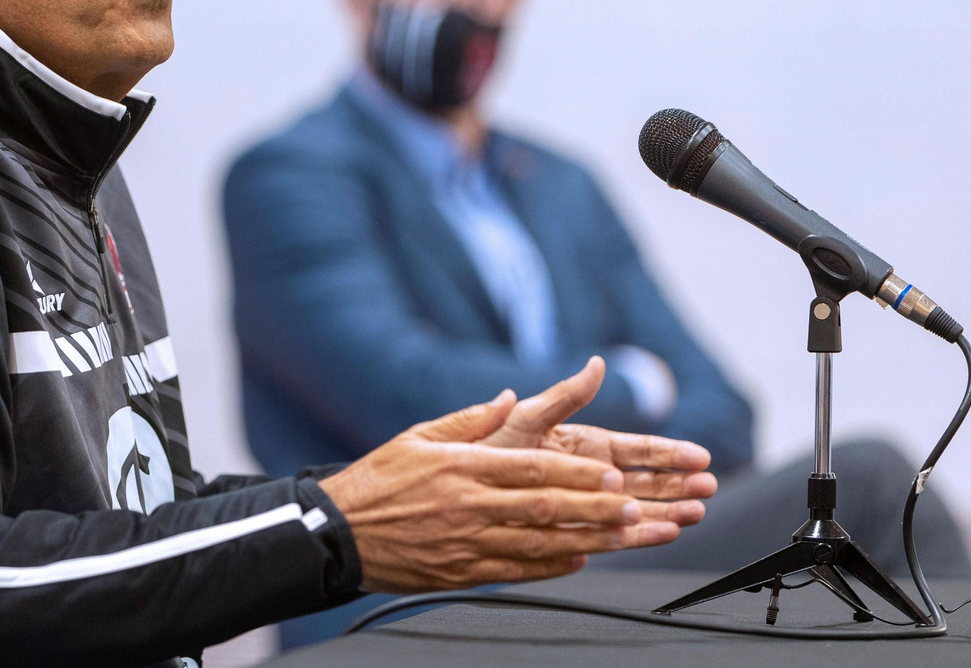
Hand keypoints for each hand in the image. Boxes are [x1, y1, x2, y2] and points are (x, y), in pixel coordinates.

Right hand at [320, 389, 644, 592]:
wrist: (337, 533)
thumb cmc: (377, 481)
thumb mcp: (419, 435)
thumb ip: (470, 419)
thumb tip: (509, 397)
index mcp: (462, 466)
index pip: (532, 467)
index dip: (577, 472)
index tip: (612, 474)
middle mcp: (469, 505)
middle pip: (546, 507)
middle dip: (595, 507)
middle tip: (633, 506)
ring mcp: (468, 543)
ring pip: (540, 543)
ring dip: (586, 539)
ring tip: (621, 535)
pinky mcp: (461, 572)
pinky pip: (516, 571)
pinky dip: (551, 567)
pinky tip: (578, 560)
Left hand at [480, 357, 716, 534]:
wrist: (448, 493)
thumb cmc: (481, 450)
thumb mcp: (524, 419)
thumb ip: (563, 397)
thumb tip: (597, 366)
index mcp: (578, 445)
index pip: (633, 449)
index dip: (667, 452)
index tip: (698, 456)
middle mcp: (584, 475)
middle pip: (642, 481)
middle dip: (677, 484)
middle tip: (708, 488)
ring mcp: (578, 504)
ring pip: (633, 509)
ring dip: (666, 510)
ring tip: (696, 512)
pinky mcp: (567, 532)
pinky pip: (608, 535)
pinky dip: (637, 536)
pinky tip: (663, 533)